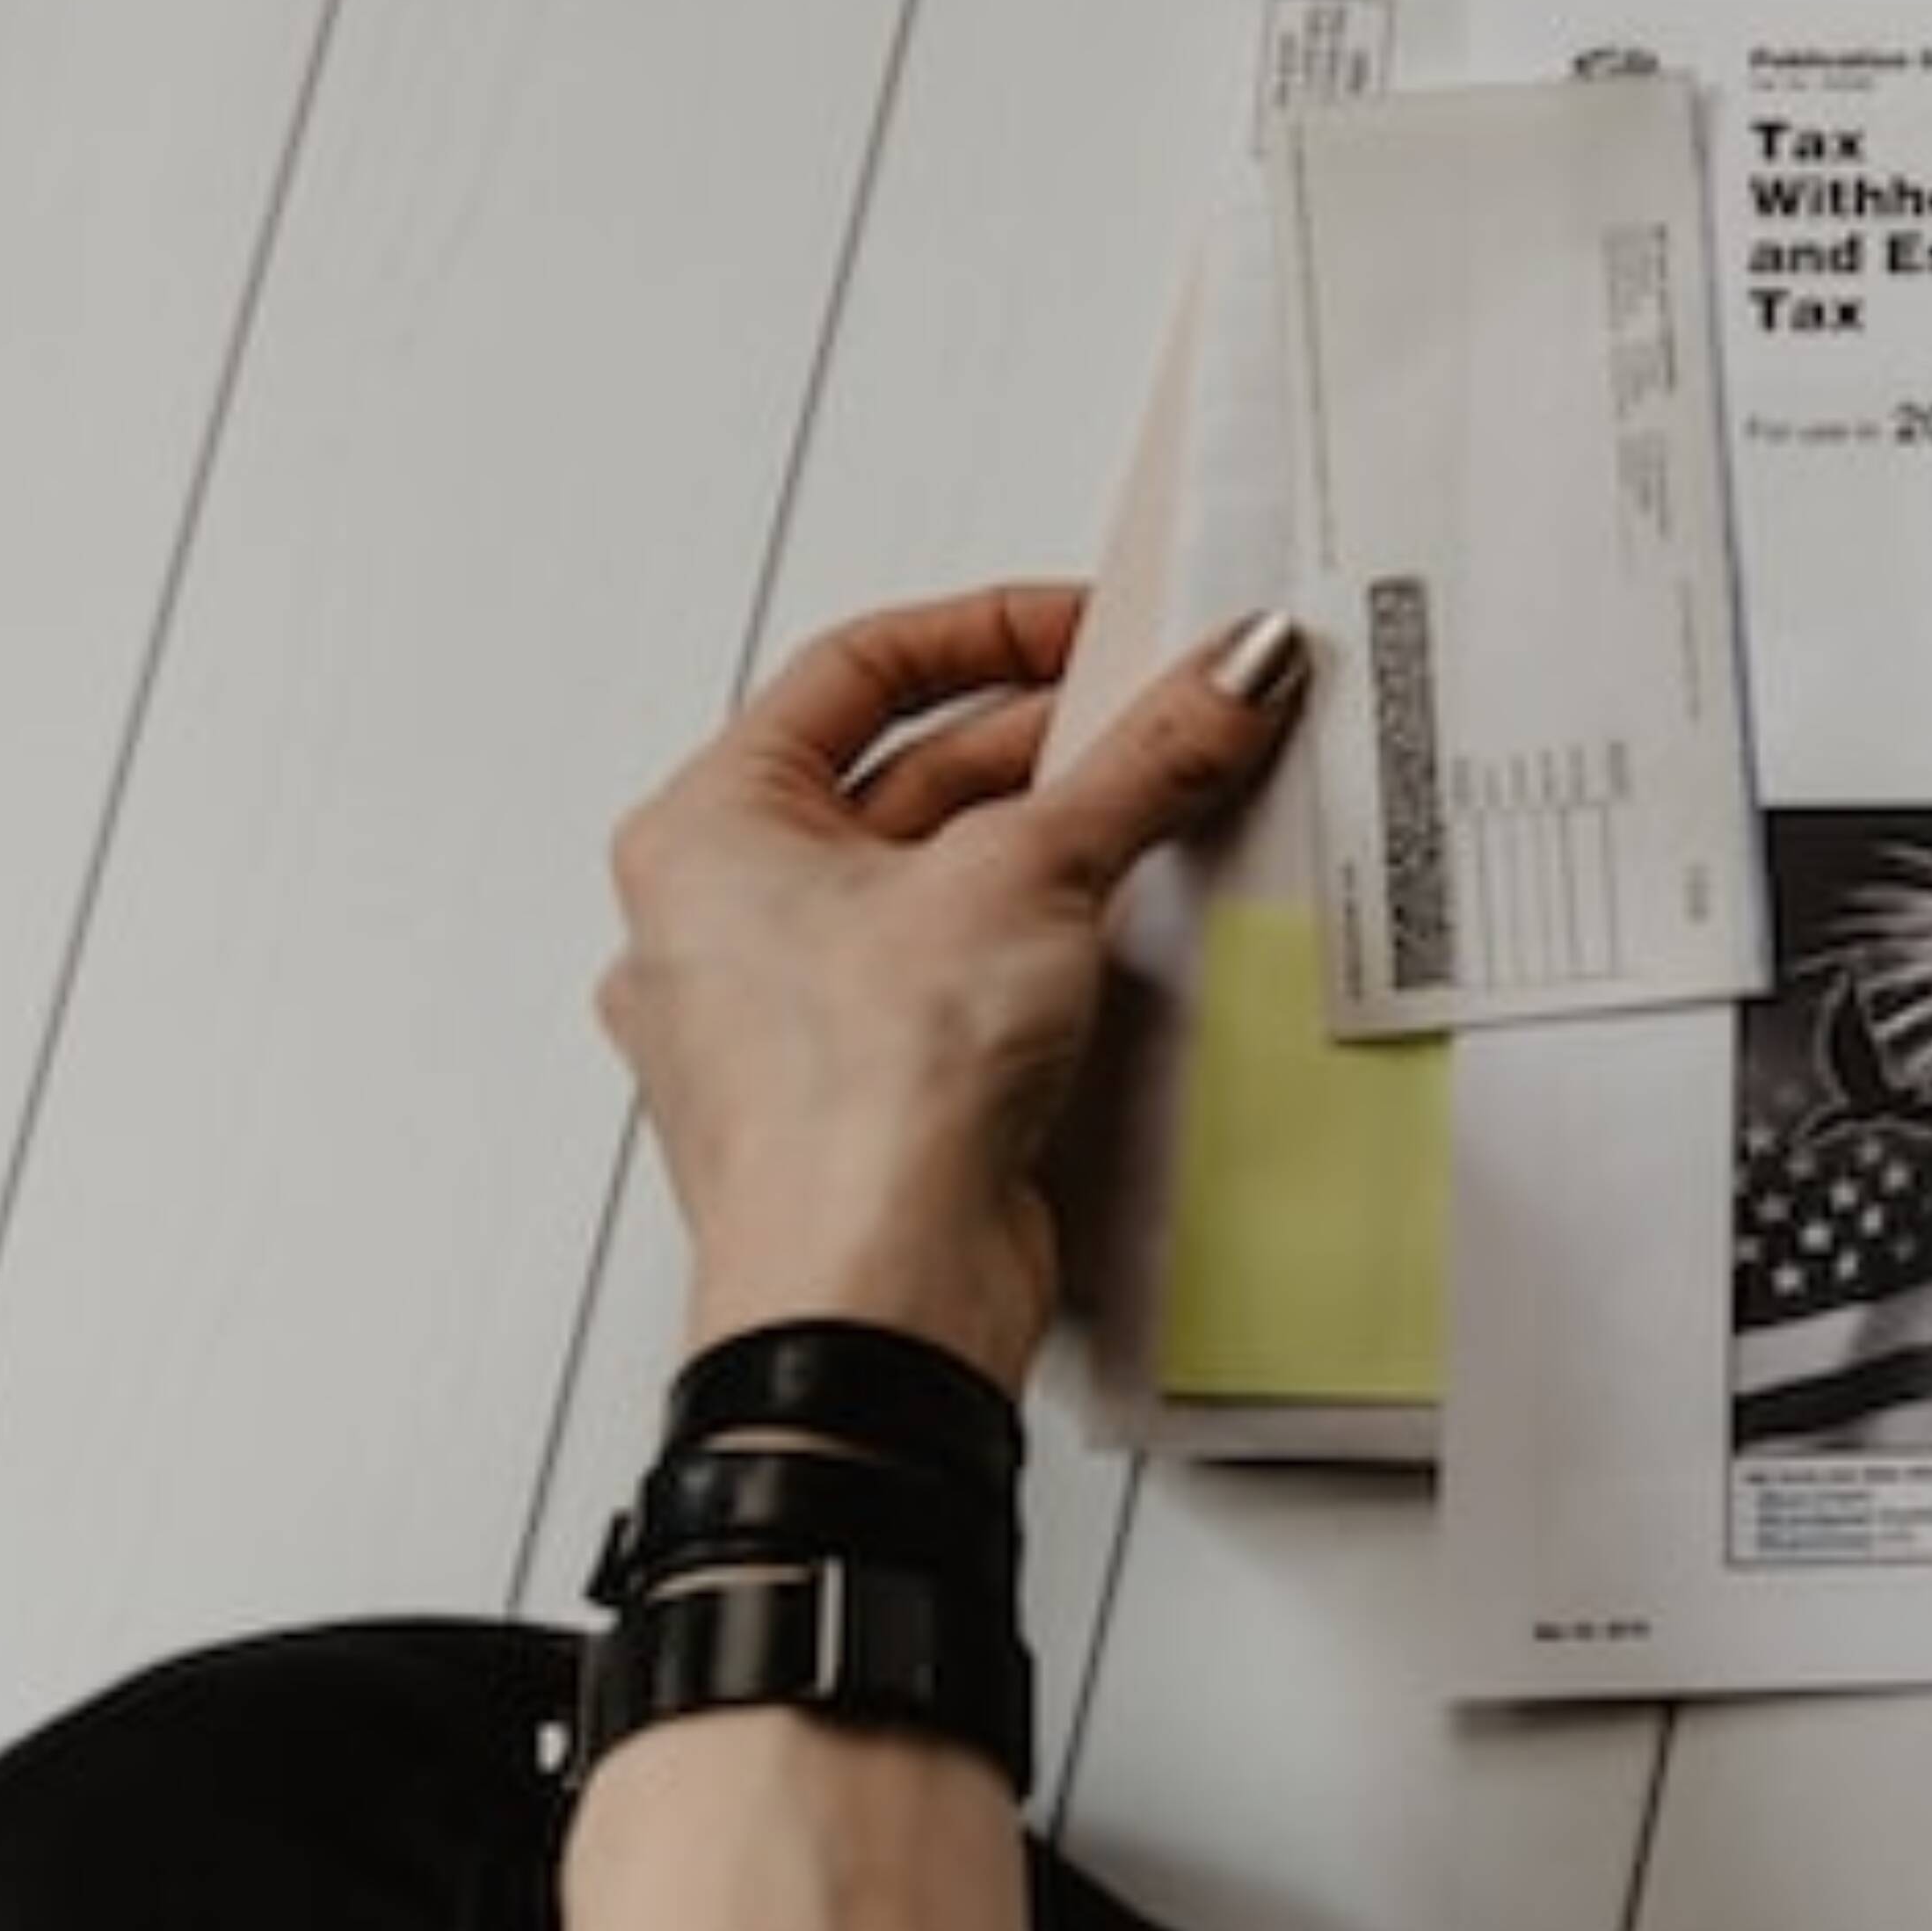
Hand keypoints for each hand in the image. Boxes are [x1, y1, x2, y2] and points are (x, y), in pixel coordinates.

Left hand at [597, 584, 1307, 1387]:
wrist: (870, 1302)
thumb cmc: (858, 1104)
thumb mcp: (1030, 873)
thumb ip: (1143, 761)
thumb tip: (1227, 673)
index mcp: (704, 829)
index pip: (855, 669)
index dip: (990, 628)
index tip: (1098, 630)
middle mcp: (725, 918)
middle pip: (909, 777)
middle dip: (1050, 746)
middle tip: (1168, 722)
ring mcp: (791, 1016)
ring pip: (940, 883)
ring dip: (1054, 846)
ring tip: (1161, 819)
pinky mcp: (868, 1096)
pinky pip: (960, 978)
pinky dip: (1042, 944)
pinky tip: (1119, 940)